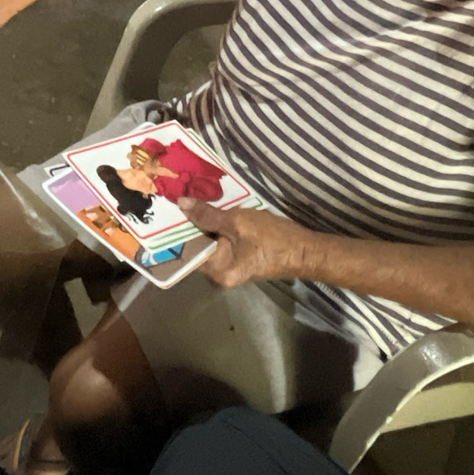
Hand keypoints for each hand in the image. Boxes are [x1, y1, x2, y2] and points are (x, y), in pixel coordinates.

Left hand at [179, 199, 311, 288]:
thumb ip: (208, 215)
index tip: (167, 210)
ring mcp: (231, 268)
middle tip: (179, 199)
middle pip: (198, 246)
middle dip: (191, 224)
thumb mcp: (238, 222)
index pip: (188, 250)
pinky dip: (218, 228)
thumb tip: (181, 204)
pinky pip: (222, 243)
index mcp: (217, 272)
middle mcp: (220, 275)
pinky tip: (214, 211)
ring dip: (206, 224)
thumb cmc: (273, 238)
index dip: (177, 229)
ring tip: (193, 200)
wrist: (306, 250)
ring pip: (210, 243)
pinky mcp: (240, 260)